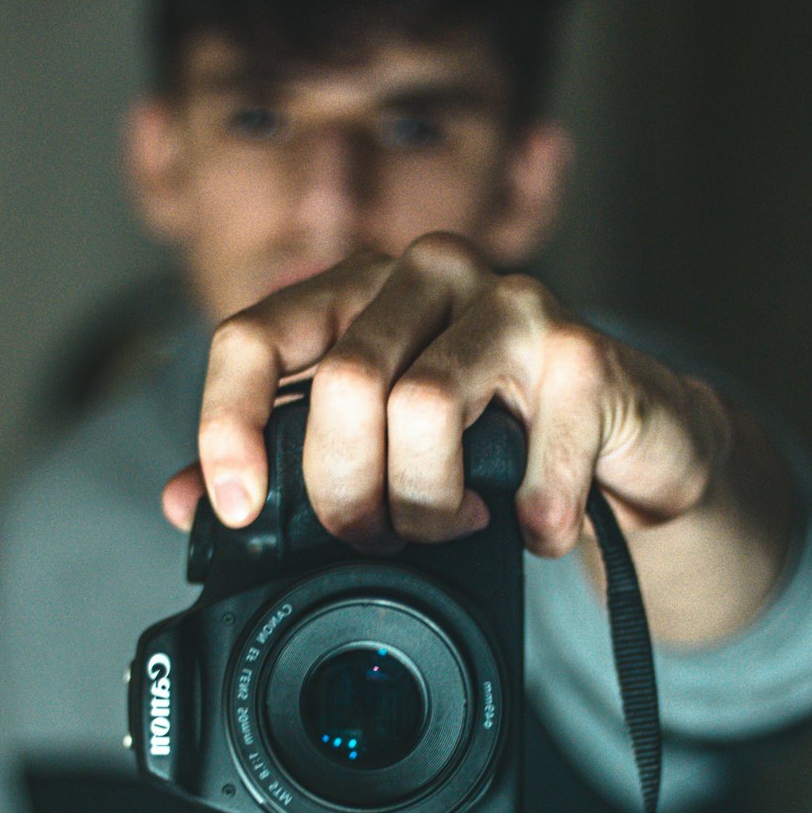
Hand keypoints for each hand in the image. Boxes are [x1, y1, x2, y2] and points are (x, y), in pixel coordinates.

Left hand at [164, 232, 731, 556]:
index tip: (239, 510)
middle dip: (350, 492)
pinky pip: (528, 452)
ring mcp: (508, 300)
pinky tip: (537, 526)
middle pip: (344, 383)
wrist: (627, 436)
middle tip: (376, 537)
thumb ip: (285, 467)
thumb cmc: (493, 439)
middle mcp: (425, 275)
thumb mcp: (376, 454)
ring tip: (457, 525)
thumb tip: (184, 503)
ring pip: (424, 408)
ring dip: (434, 504)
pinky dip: (529, 514)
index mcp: (357, 293)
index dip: (230, 426)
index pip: (253, 335)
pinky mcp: (580, 348)